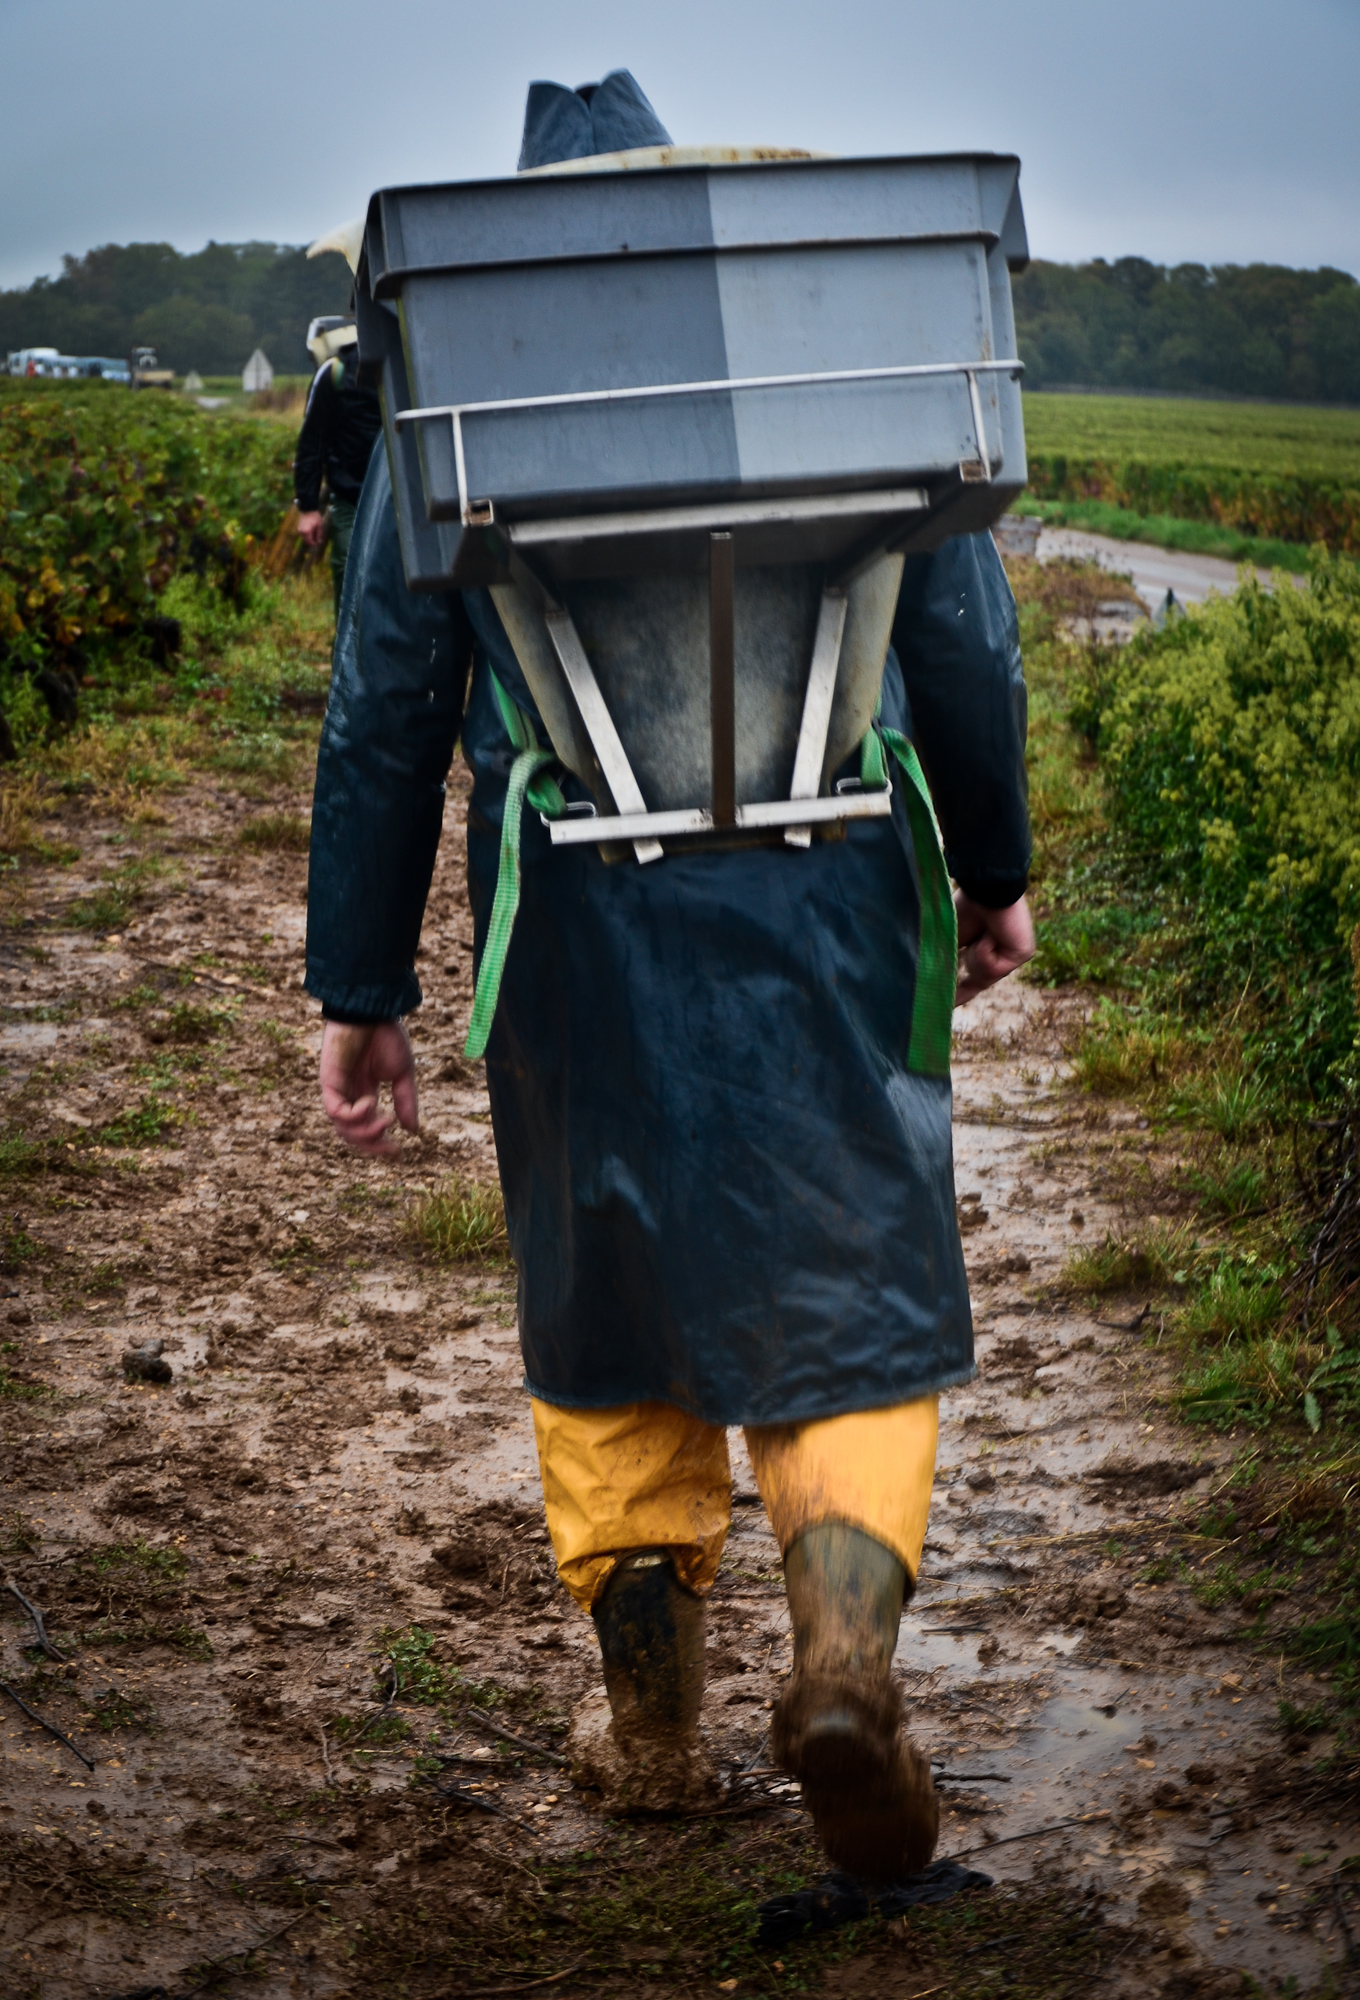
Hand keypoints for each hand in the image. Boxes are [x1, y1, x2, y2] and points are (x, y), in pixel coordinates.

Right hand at [296, 509, 326, 549]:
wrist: (308, 509)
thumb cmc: (315, 517)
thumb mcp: (319, 526)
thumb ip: (319, 535)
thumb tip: (319, 542)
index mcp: (306, 532)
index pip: (310, 542)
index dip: (315, 544)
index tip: (319, 543)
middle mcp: (301, 532)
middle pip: (307, 541)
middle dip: (312, 541)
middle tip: (318, 539)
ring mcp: (299, 530)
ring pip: (305, 538)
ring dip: (310, 538)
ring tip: (316, 533)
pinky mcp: (299, 528)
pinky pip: (303, 535)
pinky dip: (307, 535)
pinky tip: (312, 531)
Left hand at [319, 1020, 418, 1155]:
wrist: (373, 1011)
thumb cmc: (386, 1035)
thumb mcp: (402, 1074)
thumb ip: (405, 1101)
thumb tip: (412, 1131)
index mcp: (365, 1091)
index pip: (367, 1127)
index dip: (381, 1143)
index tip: (399, 1153)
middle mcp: (349, 1094)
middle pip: (353, 1134)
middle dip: (373, 1145)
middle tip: (392, 1149)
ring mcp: (337, 1089)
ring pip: (343, 1128)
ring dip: (365, 1132)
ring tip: (385, 1122)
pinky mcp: (329, 1082)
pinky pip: (337, 1111)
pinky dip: (355, 1114)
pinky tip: (372, 1103)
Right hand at [954, 892, 1034, 1003]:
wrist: (983, 889)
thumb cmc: (965, 907)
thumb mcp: (950, 941)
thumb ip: (948, 963)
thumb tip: (939, 988)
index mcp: (984, 946)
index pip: (971, 975)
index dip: (959, 991)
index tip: (945, 1006)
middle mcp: (1001, 951)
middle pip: (978, 981)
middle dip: (962, 988)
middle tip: (956, 978)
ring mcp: (1012, 954)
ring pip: (983, 976)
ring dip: (973, 957)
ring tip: (979, 934)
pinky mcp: (1023, 954)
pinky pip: (994, 968)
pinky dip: (983, 952)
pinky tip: (989, 933)